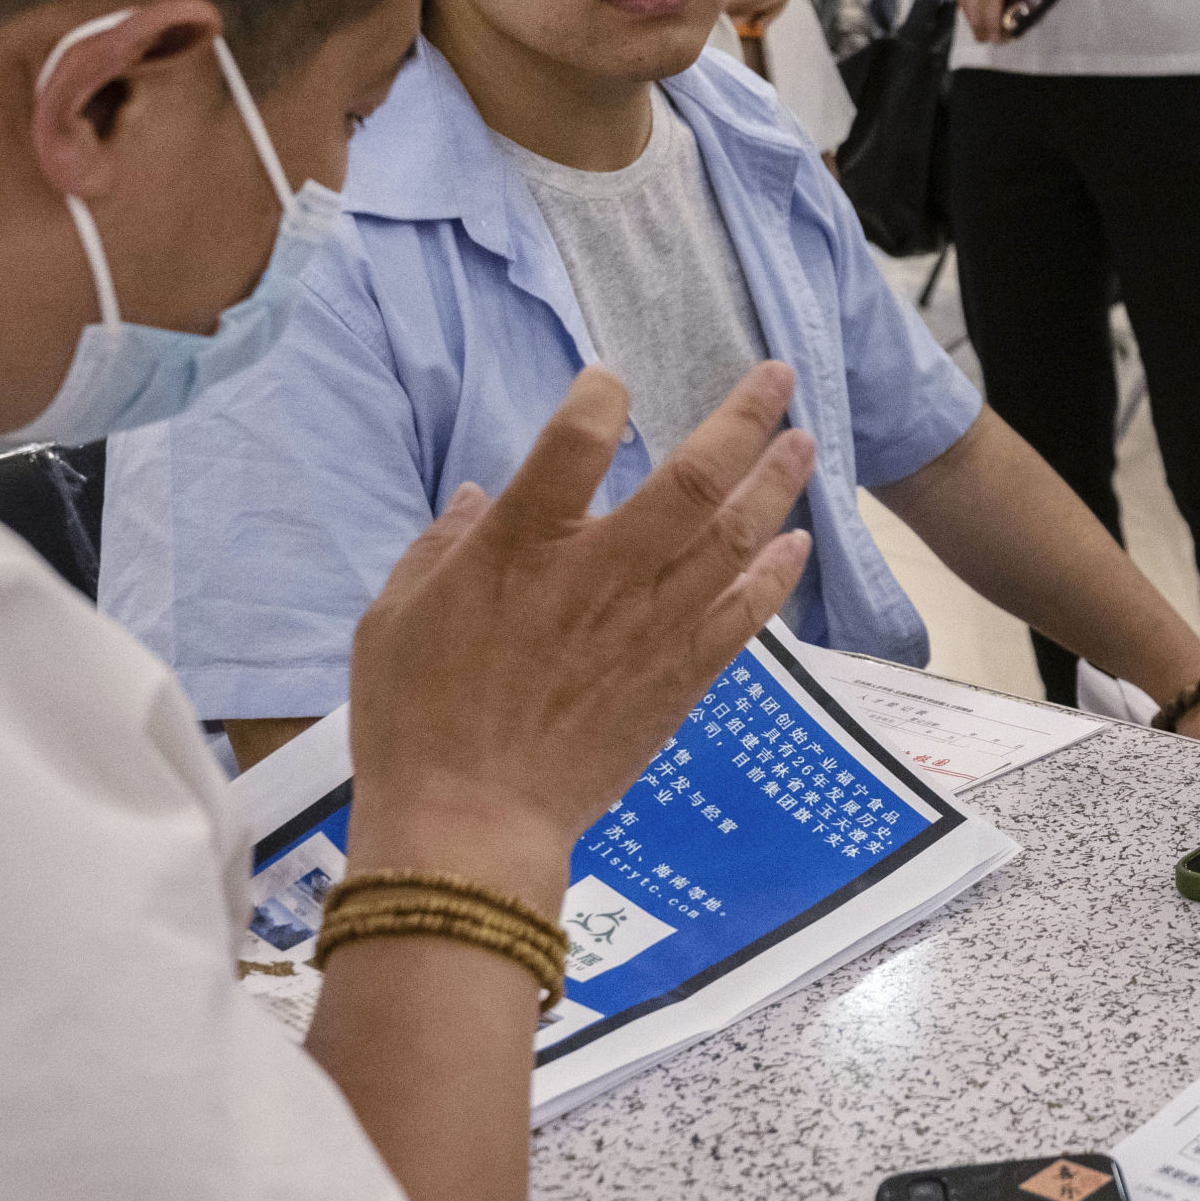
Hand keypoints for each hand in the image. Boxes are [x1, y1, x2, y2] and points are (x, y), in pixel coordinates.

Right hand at [343, 362, 815, 901]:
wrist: (470, 824)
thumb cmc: (415, 719)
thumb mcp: (394, 617)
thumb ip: (442, 546)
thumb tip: (477, 498)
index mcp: (519, 547)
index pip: (576, 442)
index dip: (601, 397)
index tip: (610, 381)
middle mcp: (600, 575)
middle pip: (692, 479)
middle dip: (743, 419)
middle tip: (777, 377)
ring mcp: (650, 626)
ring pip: (733, 538)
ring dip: (775, 484)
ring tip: (804, 442)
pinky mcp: (679, 677)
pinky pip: (742, 612)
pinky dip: (775, 573)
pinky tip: (796, 543)